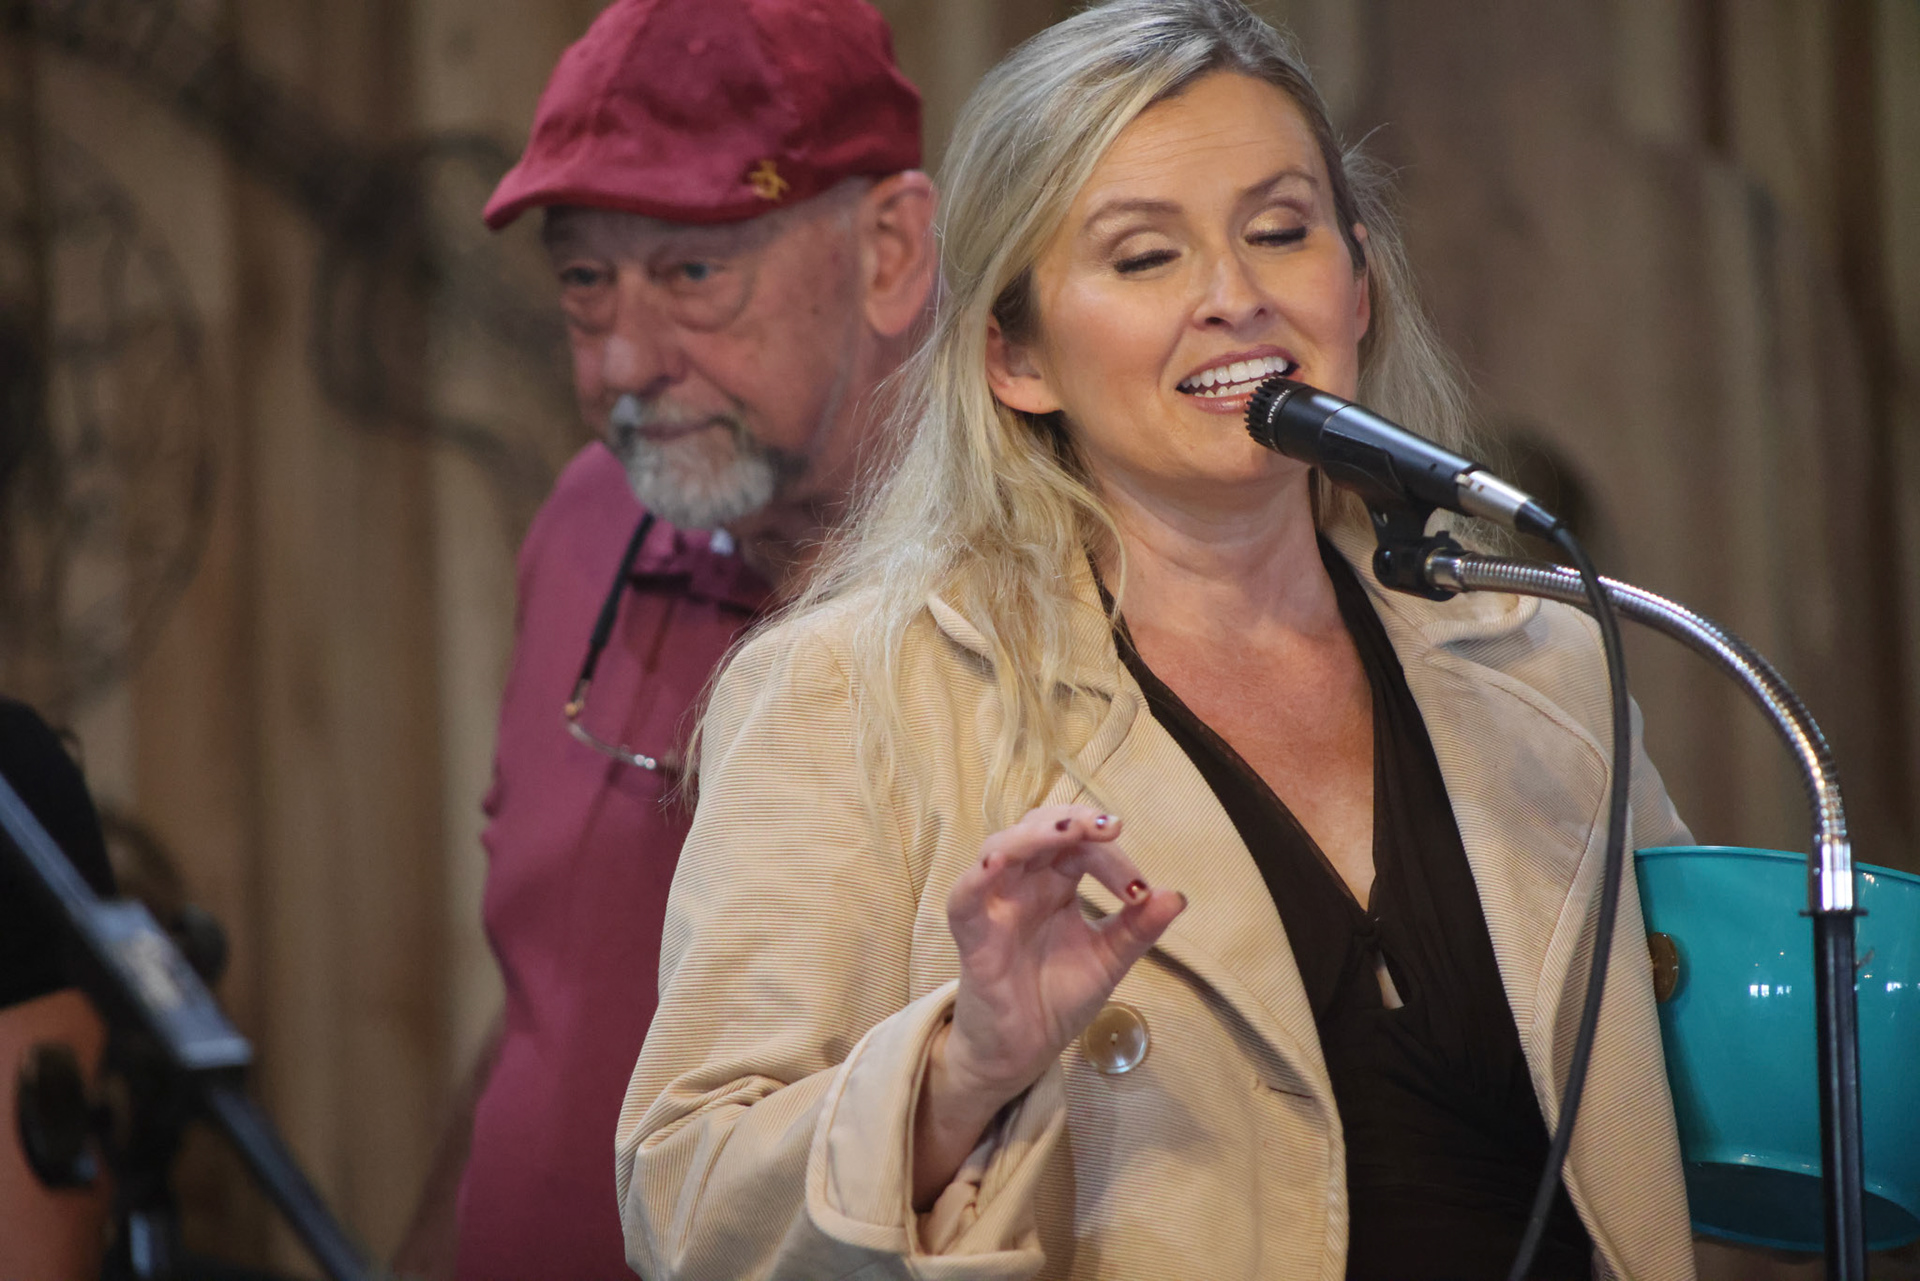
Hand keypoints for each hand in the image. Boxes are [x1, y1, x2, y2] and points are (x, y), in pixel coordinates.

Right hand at [912, 805, 1184, 1205]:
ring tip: (1069, 830)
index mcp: (1055, 883)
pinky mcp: (971, 933)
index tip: (1140, 890)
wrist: (1024, 1050)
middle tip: (1110, 826)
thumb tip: (1177, 896)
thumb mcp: (1108, 960)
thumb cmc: (1058, 997)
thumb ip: (1138, 929)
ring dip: (1034, 834)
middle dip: (1073, 820)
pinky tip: (1000, 862)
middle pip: (1040, 829)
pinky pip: (965, 895)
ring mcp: (994, 904)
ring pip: (1003, 848)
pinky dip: (978, 875)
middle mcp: (1024, 883)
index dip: (1112, 858)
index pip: (1082, 848)